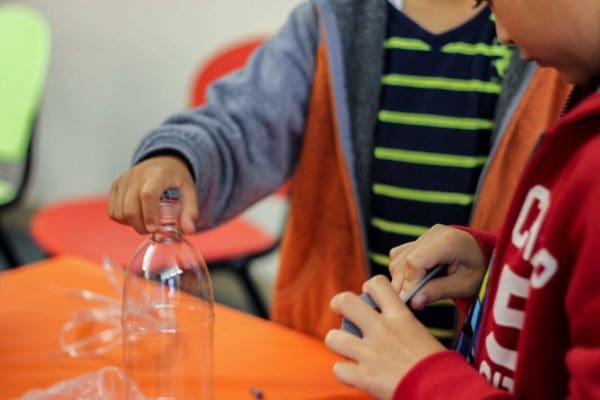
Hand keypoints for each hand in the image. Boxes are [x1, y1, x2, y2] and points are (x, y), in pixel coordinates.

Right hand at [108, 155, 198, 233]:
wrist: (163, 162)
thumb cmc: (176, 179)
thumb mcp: (190, 192)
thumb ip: (191, 211)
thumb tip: (188, 230)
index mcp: (158, 174)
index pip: (147, 194)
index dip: (149, 214)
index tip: (154, 228)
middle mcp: (138, 174)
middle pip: (130, 207)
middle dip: (140, 225)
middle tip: (152, 230)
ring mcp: (124, 179)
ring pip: (119, 211)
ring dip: (131, 223)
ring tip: (145, 222)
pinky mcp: (115, 184)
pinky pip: (112, 210)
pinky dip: (122, 219)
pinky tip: (135, 217)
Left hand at [325, 276, 444, 399]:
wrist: (444, 390)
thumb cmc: (440, 366)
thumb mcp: (421, 335)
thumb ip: (402, 326)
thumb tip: (392, 327)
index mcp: (400, 316)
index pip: (377, 284)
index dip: (368, 288)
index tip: (369, 297)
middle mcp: (382, 329)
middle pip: (345, 301)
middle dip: (338, 304)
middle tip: (342, 312)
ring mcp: (370, 353)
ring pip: (333, 337)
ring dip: (337, 342)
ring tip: (345, 347)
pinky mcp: (365, 376)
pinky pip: (338, 369)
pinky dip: (344, 373)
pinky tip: (353, 374)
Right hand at [389, 224, 485, 310]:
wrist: (484, 255)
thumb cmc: (478, 270)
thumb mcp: (464, 285)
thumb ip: (438, 291)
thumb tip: (414, 302)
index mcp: (448, 241)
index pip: (415, 261)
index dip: (409, 283)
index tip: (410, 301)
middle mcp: (432, 234)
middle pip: (403, 261)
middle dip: (404, 284)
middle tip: (412, 302)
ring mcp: (424, 235)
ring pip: (397, 259)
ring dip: (402, 279)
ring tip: (418, 292)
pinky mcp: (417, 240)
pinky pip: (399, 256)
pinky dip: (402, 271)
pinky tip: (416, 280)